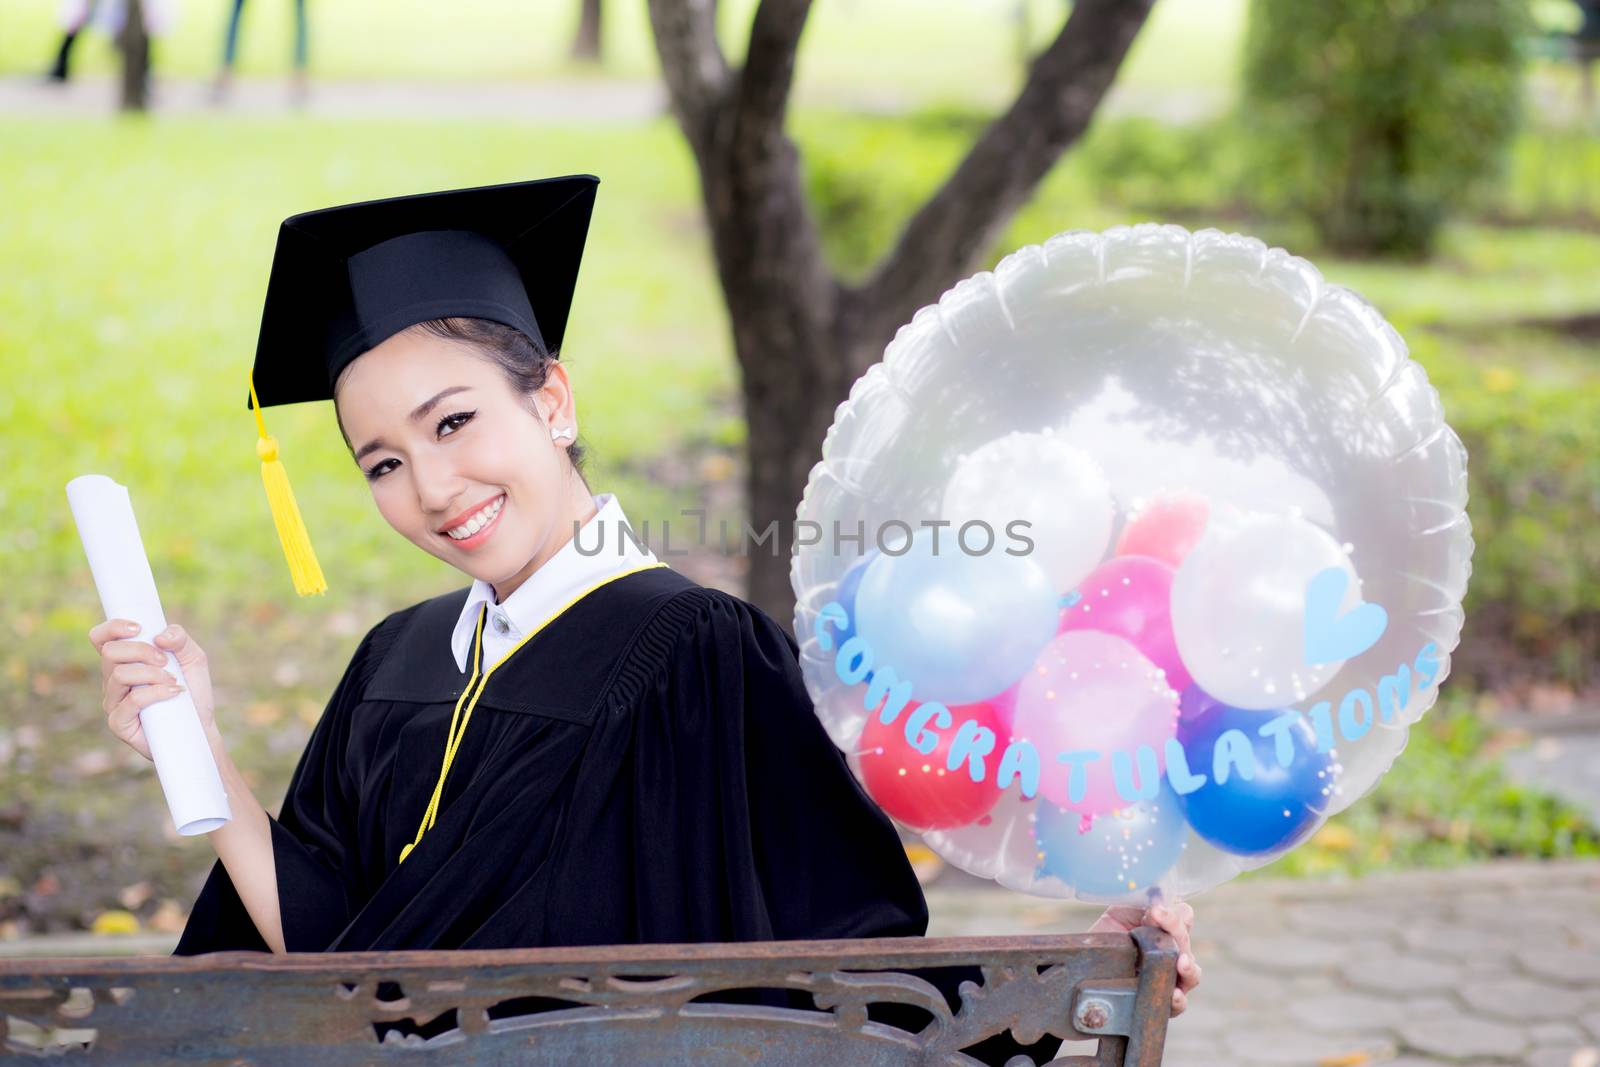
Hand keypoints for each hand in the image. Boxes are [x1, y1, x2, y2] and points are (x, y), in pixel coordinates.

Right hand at [90, 619, 216, 761]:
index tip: (139, 628)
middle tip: (165, 661)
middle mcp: (113, 680)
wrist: (199, 728)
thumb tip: (160, 635)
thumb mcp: (194, 659)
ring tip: (174, 681)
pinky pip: (131, 701)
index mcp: (125, 661)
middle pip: (110, 652)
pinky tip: (174, 693)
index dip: (112, 628)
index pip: (101, 638)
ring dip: (152, 673)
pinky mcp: (119, 723)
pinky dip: (156, 693)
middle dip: (142, 650)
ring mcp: (113, 702)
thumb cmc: (192, 691)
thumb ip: (180, 640)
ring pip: (119, 675)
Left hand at [1088, 900, 1198, 1017]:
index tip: (1154, 912)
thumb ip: (1142, 905)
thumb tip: (1159, 904)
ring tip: (1181, 963)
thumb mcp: (1120, 913)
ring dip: (1189, 967)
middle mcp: (1173, 952)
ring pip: (1192, 974)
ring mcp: (1169, 977)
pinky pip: (1179, 1004)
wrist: (1083, 966)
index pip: (1184, 917)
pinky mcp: (1160, 1000)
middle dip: (1175, 932)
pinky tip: (1174, 994)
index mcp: (1166, 928)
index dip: (1173, 914)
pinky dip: (1179, 1000)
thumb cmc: (1105, 937)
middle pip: (1186, 942)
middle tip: (1158, 924)